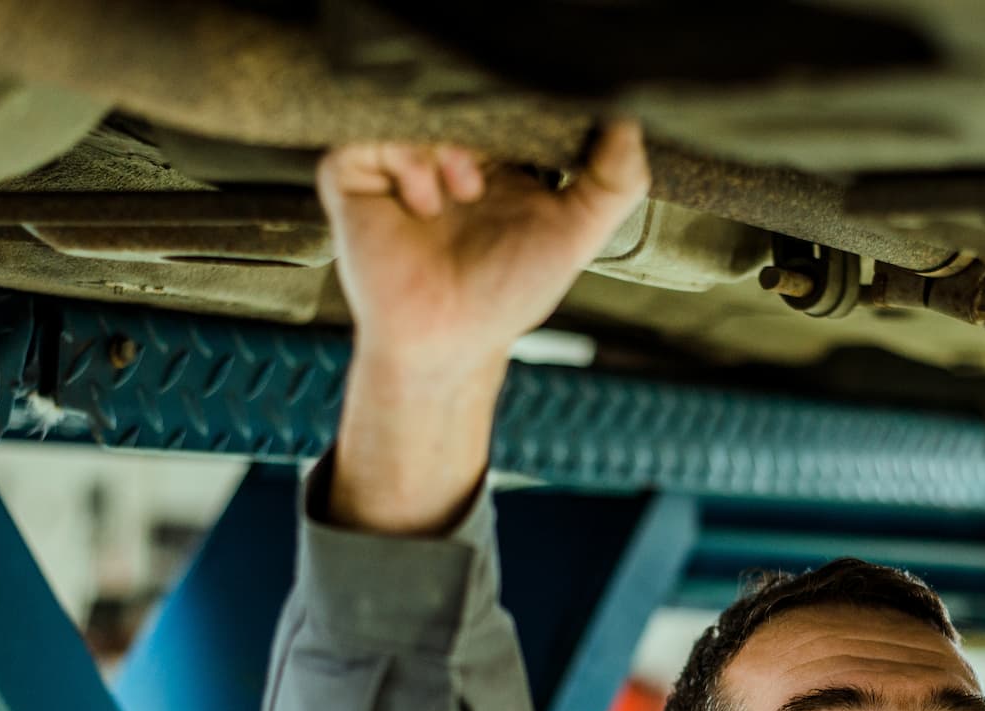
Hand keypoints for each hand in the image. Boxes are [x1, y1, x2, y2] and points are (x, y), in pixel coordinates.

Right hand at [316, 123, 649, 533]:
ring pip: (413, 106)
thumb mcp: (578, 234)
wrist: (448, 341)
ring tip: (463, 193)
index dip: (519, 111)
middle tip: (494, 177)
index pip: (503, 101)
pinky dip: (405, 159)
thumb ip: (615, 181)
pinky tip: (424, 203)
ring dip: (446, 145)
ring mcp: (397, 160)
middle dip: (482, 128)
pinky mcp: (353, 174)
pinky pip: (367, 133)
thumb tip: (631, 123)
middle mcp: (444, 151)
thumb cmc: (504, 297)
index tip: (532, 147)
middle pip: (456, 95)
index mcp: (494, 157)